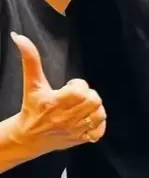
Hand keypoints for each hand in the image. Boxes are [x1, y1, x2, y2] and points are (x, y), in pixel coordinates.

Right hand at [10, 33, 106, 151]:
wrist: (27, 137)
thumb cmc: (32, 107)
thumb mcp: (32, 84)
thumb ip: (30, 59)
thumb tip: (19, 37)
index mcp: (53, 103)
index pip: (80, 90)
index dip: (78, 85)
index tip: (69, 87)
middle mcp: (64, 118)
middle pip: (94, 100)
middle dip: (89, 95)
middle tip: (78, 97)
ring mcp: (73, 131)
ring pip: (100, 114)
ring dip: (95, 109)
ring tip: (84, 107)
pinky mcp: (80, 140)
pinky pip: (99, 131)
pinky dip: (98, 125)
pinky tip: (87, 120)